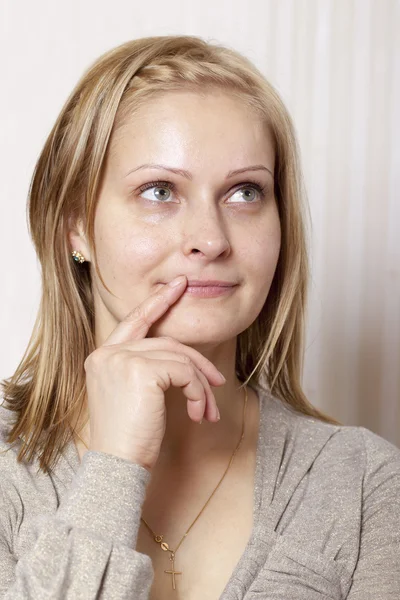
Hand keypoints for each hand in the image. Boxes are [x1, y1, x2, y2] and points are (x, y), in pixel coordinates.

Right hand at [83, 275, 225, 470]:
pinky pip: (185, 372)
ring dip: (201, 386)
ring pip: (180, 359)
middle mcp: (108, 353)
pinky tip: (197, 414)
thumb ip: (147, 370)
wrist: (116, 467)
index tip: (179, 286)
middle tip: (219, 382)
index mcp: (102, 356)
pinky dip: (198, 392)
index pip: (135, 321)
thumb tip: (184, 363)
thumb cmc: (127, 438)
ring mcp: (122, 359)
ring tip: (206, 412)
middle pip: (167, 343)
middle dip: (198, 364)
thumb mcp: (133, 397)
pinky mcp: (141, 370)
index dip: (158, 303)